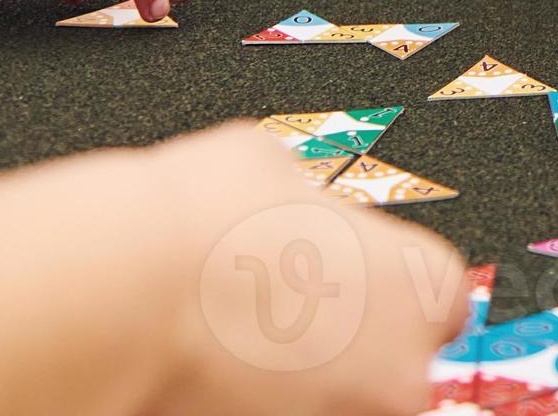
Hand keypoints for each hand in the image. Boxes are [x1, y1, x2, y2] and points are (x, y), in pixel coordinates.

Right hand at [123, 126, 474, 415]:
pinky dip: (251, 404)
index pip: (439, 302)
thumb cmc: (199, 225)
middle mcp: (400, 375)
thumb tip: (294, 200)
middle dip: (342, 347)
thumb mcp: (274, 165)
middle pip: (391, 368)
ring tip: (233, 346)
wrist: (118, 300)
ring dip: (298, 385)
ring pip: (333, 404)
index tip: (350, 287)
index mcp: (423, 288)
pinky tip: (211, 377)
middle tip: (280, 318)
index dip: (387, 292)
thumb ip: (313, 202)